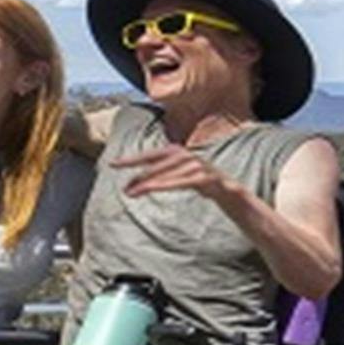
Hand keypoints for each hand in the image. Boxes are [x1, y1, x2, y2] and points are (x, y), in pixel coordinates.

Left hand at [113, 146, 239, 202]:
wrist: (231, 192)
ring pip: (169, 173)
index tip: (112, 164)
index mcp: (178, 152)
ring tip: (135, 192)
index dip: (131, 159)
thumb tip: (131, 185)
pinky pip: (185, 182)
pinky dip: (169, 184)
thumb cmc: (200, 183)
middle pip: (158, 164)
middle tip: (123, 188)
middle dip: (139, 175)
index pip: (150, 154)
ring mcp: (199, 166)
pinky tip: (156, 190)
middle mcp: (187, 155)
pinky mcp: (208, 178)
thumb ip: (159, 176)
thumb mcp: (177, 177)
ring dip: (150, 183)